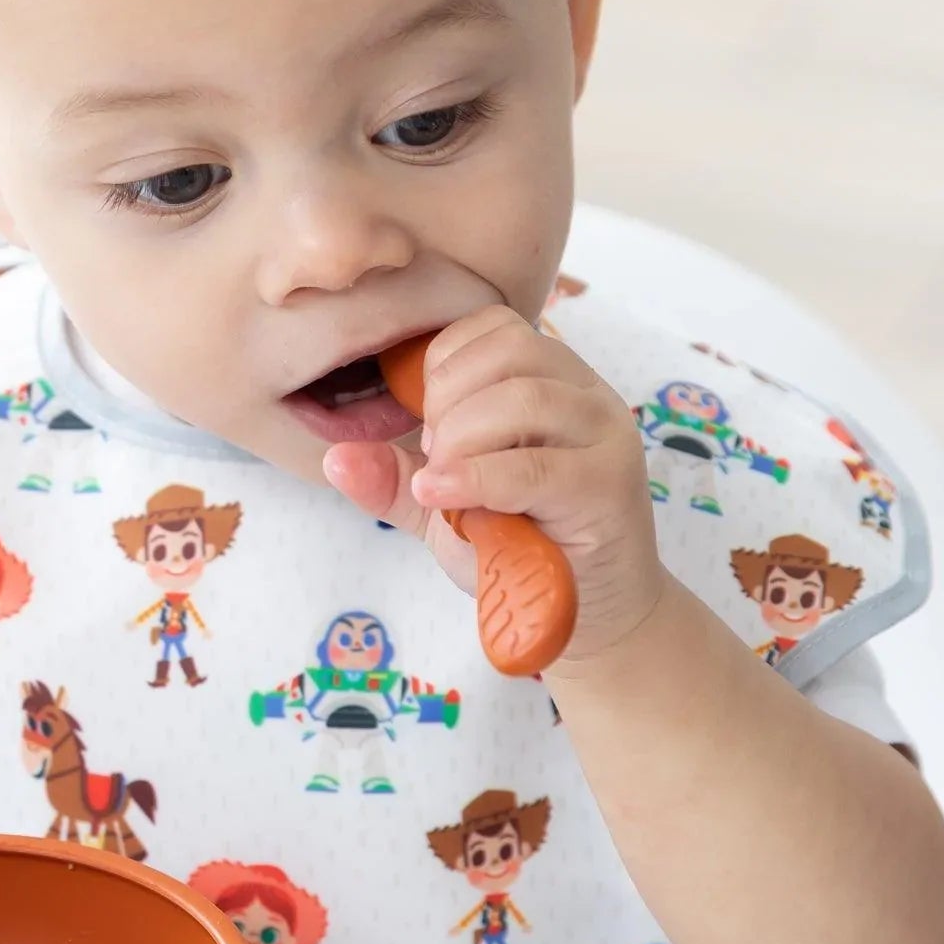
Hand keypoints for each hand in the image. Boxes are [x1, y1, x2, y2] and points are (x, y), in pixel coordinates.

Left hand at [322, 304, 663, 665]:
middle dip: (448, 403)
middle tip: (435, 459)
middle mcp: (586, 395)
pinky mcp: (608, 486)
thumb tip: (335, 458)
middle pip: (508, 349)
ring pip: (524, 398)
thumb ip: (393, 478)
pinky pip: (534, 468)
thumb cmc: (519, 550)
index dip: (442, 368)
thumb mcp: (444, 506)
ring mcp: (605, 436)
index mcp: (551, 380)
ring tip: (445, 486)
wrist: (585, 616)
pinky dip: (476, 479)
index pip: (492, 326)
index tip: (427, 428)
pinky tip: (443, 496)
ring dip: (462, 440)